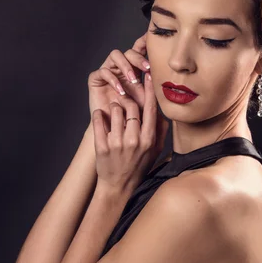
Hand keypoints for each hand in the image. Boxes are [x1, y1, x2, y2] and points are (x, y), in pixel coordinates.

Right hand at [87, 33, 148, 128]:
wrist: (114, 128)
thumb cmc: (131, 115)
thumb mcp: (146, 102)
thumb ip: (154, 90)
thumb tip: (170, 82)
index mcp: (133, 69)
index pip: (138, 50)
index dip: (144, 42)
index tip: (152, 37)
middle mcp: (120, 67)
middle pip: (129, 51)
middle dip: (139, 58)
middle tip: (148, 68)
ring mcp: (107, 71)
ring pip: (115, 55)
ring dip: (126, 66)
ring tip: (133, 80)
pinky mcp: (95, 79)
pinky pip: (103, 71)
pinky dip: (113, 80)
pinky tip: (121, 91)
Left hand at [92, 72, 168, 194]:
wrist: (119, 187)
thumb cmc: (138, 167)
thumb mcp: (155, 152)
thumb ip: (160, 132)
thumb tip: (162, 114)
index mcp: (149, 140)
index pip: (150, 109)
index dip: (148, 90)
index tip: (146, 75)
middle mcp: (134, 140)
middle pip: (131, 106)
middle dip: (127, 100)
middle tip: (124, 101)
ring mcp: (117, 143)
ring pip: (115, 110)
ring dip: (113, 106)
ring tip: (113, 112)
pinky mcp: (102, 146)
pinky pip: (99, 120)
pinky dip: (99, 115)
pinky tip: (101, 116)